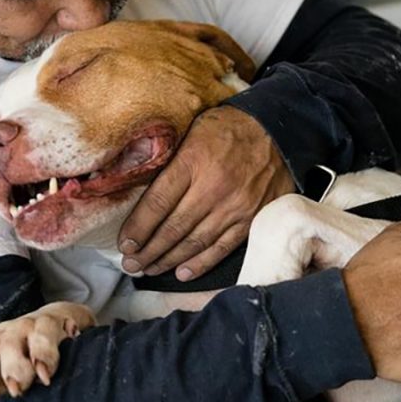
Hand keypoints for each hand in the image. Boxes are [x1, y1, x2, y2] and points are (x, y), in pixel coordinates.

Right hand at [0, 302, 94, 401]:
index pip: (43, 334)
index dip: (43, 355)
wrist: (55, 318)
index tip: (45, 378)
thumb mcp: (81, 335)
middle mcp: (23, 324)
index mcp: (48, 322)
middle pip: (11, 342)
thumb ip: (79, 343)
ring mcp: (4, 331)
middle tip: (17, 391)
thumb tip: (80, 346)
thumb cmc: (70, 334)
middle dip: (12, 368)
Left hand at [118, 106, 294, 280]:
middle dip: (147, 250)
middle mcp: (213, 187)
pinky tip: (181, 273)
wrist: (276, 130)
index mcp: (193, 161)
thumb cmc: (227, 128)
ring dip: (167, 260)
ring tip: (148, 269)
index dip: (138, 227)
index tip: (124, 243)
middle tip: (130, 264)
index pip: (157, 202)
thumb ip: (169, 157)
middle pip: (173, 228)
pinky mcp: (251, 219)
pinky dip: (200, 263)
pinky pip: (221, 247)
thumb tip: (136, 182)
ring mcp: (234, 206)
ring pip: (194, 242)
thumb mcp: (192, 129)